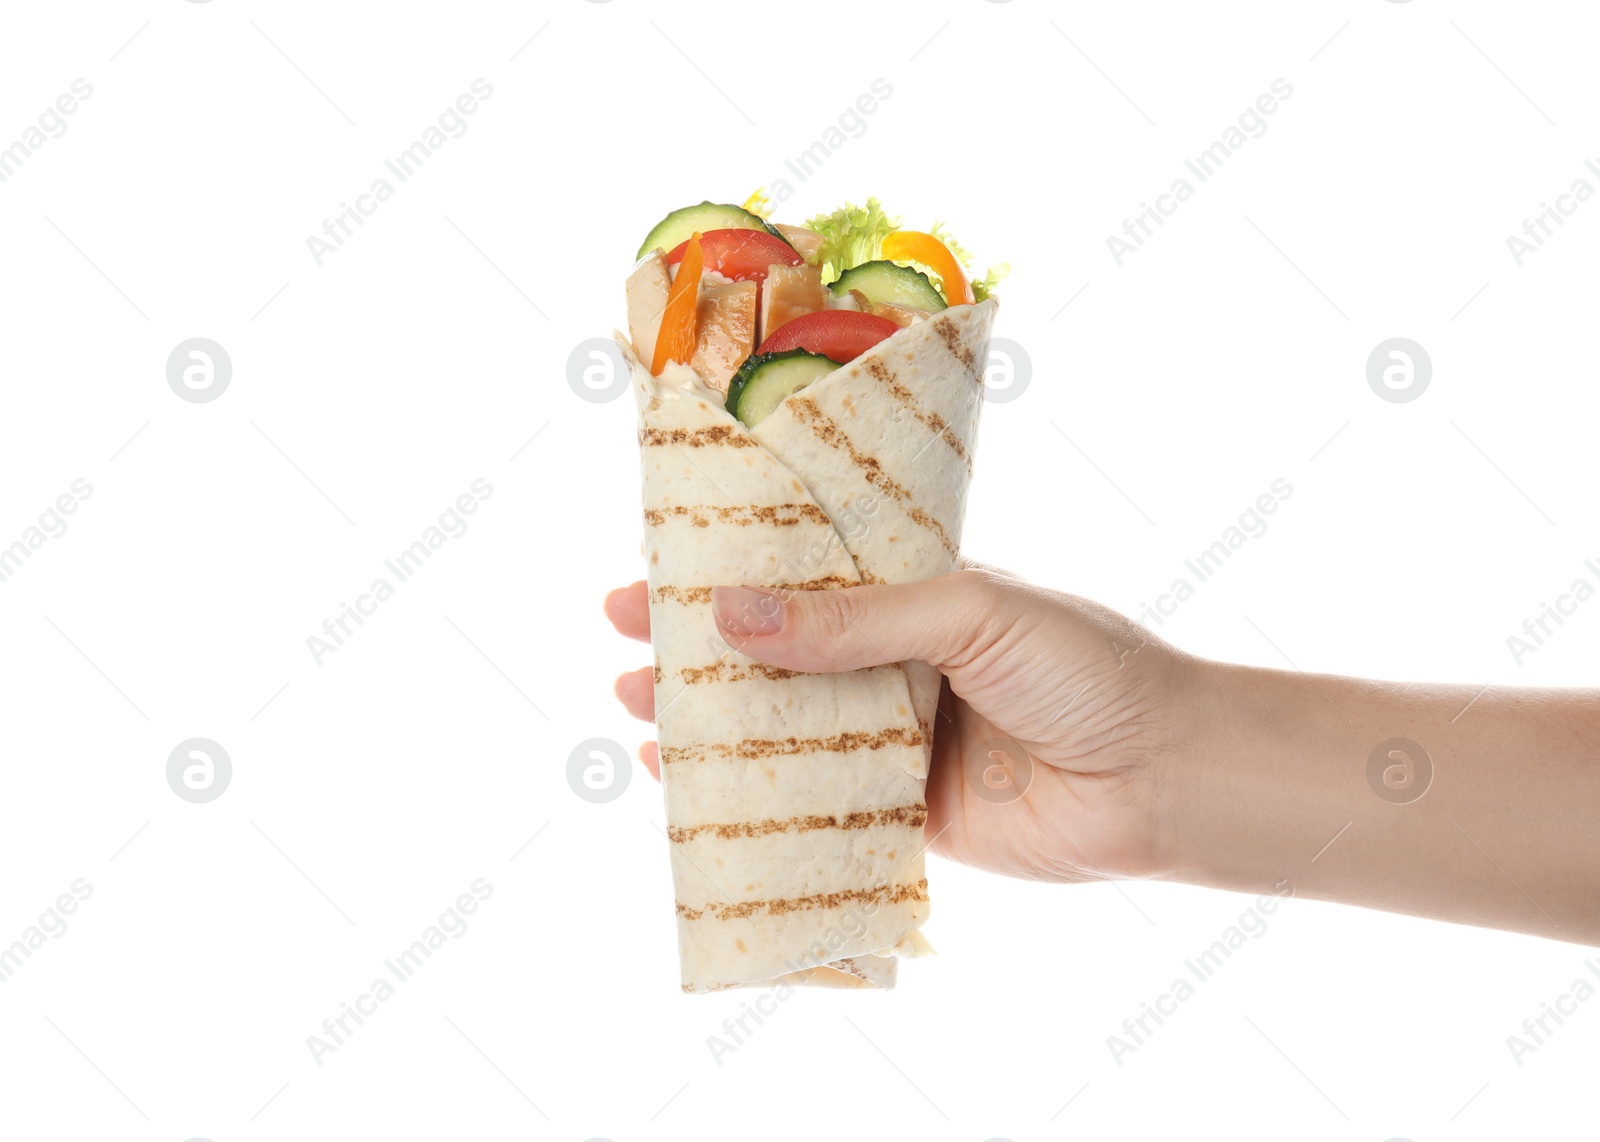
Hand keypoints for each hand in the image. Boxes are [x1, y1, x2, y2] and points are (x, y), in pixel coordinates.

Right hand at [604, 566, 1199, 883]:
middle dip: (698, 643)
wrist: (1166, 778)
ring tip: (633, 708)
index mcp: (915, 593)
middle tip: (620, 635)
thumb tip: (732, 612)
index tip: (656, 559)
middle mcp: (896, 662)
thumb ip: (854, 619)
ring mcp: (896, 739)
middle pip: (777, 650)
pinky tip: (691, 790)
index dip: (730, 566)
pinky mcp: (903, 815)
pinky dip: (752, 798)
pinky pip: (813, 804)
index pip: (804, 570)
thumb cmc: (1088, 668)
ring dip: (709, 719)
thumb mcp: (970, 613)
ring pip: (783, 727)